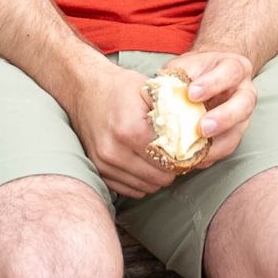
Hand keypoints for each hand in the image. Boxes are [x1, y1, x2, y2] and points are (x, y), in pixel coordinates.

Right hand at [76, 62, 181, 200]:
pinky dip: (140, 181)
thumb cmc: (119, 87)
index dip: (182, 158)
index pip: (168, 162)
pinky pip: (128, 189)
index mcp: (130, 130)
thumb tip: (194, 133)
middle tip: (174, 156)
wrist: (84, 88)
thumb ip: (172, 112)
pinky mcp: (97, 170)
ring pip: (144, 188)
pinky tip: (143, 164)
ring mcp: (103, 163)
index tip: (186, 151)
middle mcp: (114, 151)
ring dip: (155, 177)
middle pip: (158, 179)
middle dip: (170, 170)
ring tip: (158, 159)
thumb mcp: (149, 90)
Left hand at [163, 46, 256, 169]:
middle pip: (244, 105)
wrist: (205, 78)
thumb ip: (178, 76)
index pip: (230, 72)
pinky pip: (226, 148)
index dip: (212, 84)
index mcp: (235, 68)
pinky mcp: (234, 135)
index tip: (191, 93)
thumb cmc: (194, 71)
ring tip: (196, 150)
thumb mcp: (185, 65)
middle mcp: (245, 92)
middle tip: (202, 128)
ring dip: (217, 144)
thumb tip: (163, 94)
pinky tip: (194, 158)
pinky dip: (210, 155)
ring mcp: (242, 116)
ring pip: (237, 132)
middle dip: (223, 118)